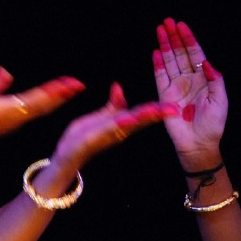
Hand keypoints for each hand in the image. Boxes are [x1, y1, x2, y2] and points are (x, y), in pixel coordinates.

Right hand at [0, 67, 83, 160]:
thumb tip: (6, 73)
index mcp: (6, 111)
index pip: (36, 99)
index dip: (54, 91)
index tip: (69, 84)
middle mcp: (13, 119)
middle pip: (43, 106)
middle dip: (61, 95)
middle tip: (78, 84)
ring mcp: (12, 123)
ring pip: (40, 110)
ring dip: (55, 99)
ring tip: (69, 88)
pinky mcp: (8, 124)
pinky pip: (32, 112)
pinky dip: (45, 103)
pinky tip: (50, 99)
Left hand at [52, 82, 178, 170]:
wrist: (66, 153)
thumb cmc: (84, 136)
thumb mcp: (100, 117)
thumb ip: (113, 105)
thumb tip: (118, 86)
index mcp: (120, 124)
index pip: (141, 113)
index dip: (157, 109)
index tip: (174, 106)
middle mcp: (117, 131)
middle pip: (139, 120)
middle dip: (155, 114)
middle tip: (172, 109)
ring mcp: (106, 137)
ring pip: (127, 125)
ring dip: (140, 118)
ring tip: (153, 111)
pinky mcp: (92, 140)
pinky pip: (106, 132)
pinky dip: (116, 126)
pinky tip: (125, 120)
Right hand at [152, 18, 226, 161]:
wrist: (199, 144)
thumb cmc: (213, 124)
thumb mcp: (220, 100)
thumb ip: (214, 79)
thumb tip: (204, 61)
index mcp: (204, 79)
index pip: (195, 54)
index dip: (189, 39)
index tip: (182, 26)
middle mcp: (189, 80)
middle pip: (180, 54)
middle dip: (174, 37)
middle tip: (168, 21)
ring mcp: (176, 87)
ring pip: (169, 61)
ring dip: (165, 45)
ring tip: (160, 30)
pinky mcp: (165, 96)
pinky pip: (160, 77)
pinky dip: (158, 64)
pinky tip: (156, 52)